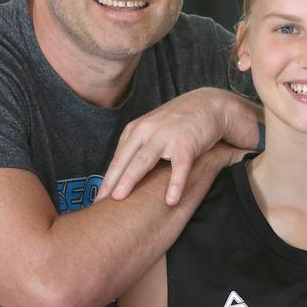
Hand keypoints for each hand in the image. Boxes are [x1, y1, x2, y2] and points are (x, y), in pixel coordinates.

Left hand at [97, 89, 260, 205]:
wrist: (209, 105)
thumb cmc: (179, 123)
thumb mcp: (153, 131)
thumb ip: (138, 149)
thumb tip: (121, 177)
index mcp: (135, 130)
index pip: (117, 159)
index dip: (106, 180)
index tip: (97, 199)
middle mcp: (146, 131)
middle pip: (124, 160)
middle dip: (110, 181)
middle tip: (98, 202)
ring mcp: (165, 136)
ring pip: (144, 161)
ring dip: (130, 179)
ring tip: (119, 198)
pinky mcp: (186, 143)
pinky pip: (179, 167)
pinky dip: (175, 184)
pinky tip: (170, 201)